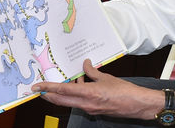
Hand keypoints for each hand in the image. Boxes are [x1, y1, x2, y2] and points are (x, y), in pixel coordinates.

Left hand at [32, 59, 161, 119]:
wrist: (136, 104)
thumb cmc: (125, 91)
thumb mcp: (106, 78)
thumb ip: (92, 72)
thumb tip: (85, 65)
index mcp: (88, 94)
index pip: (62, 91)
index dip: (48, 88)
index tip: (37, 86)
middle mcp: (86, 104)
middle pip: (60, 100)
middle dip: (47, 95)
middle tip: (38, 89)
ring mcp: (89, 109)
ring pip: (68, 102)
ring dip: (62, 94)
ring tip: (59, 84)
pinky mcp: (93, 110)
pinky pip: (78, 102)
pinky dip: (74, 95)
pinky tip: (78, 85)